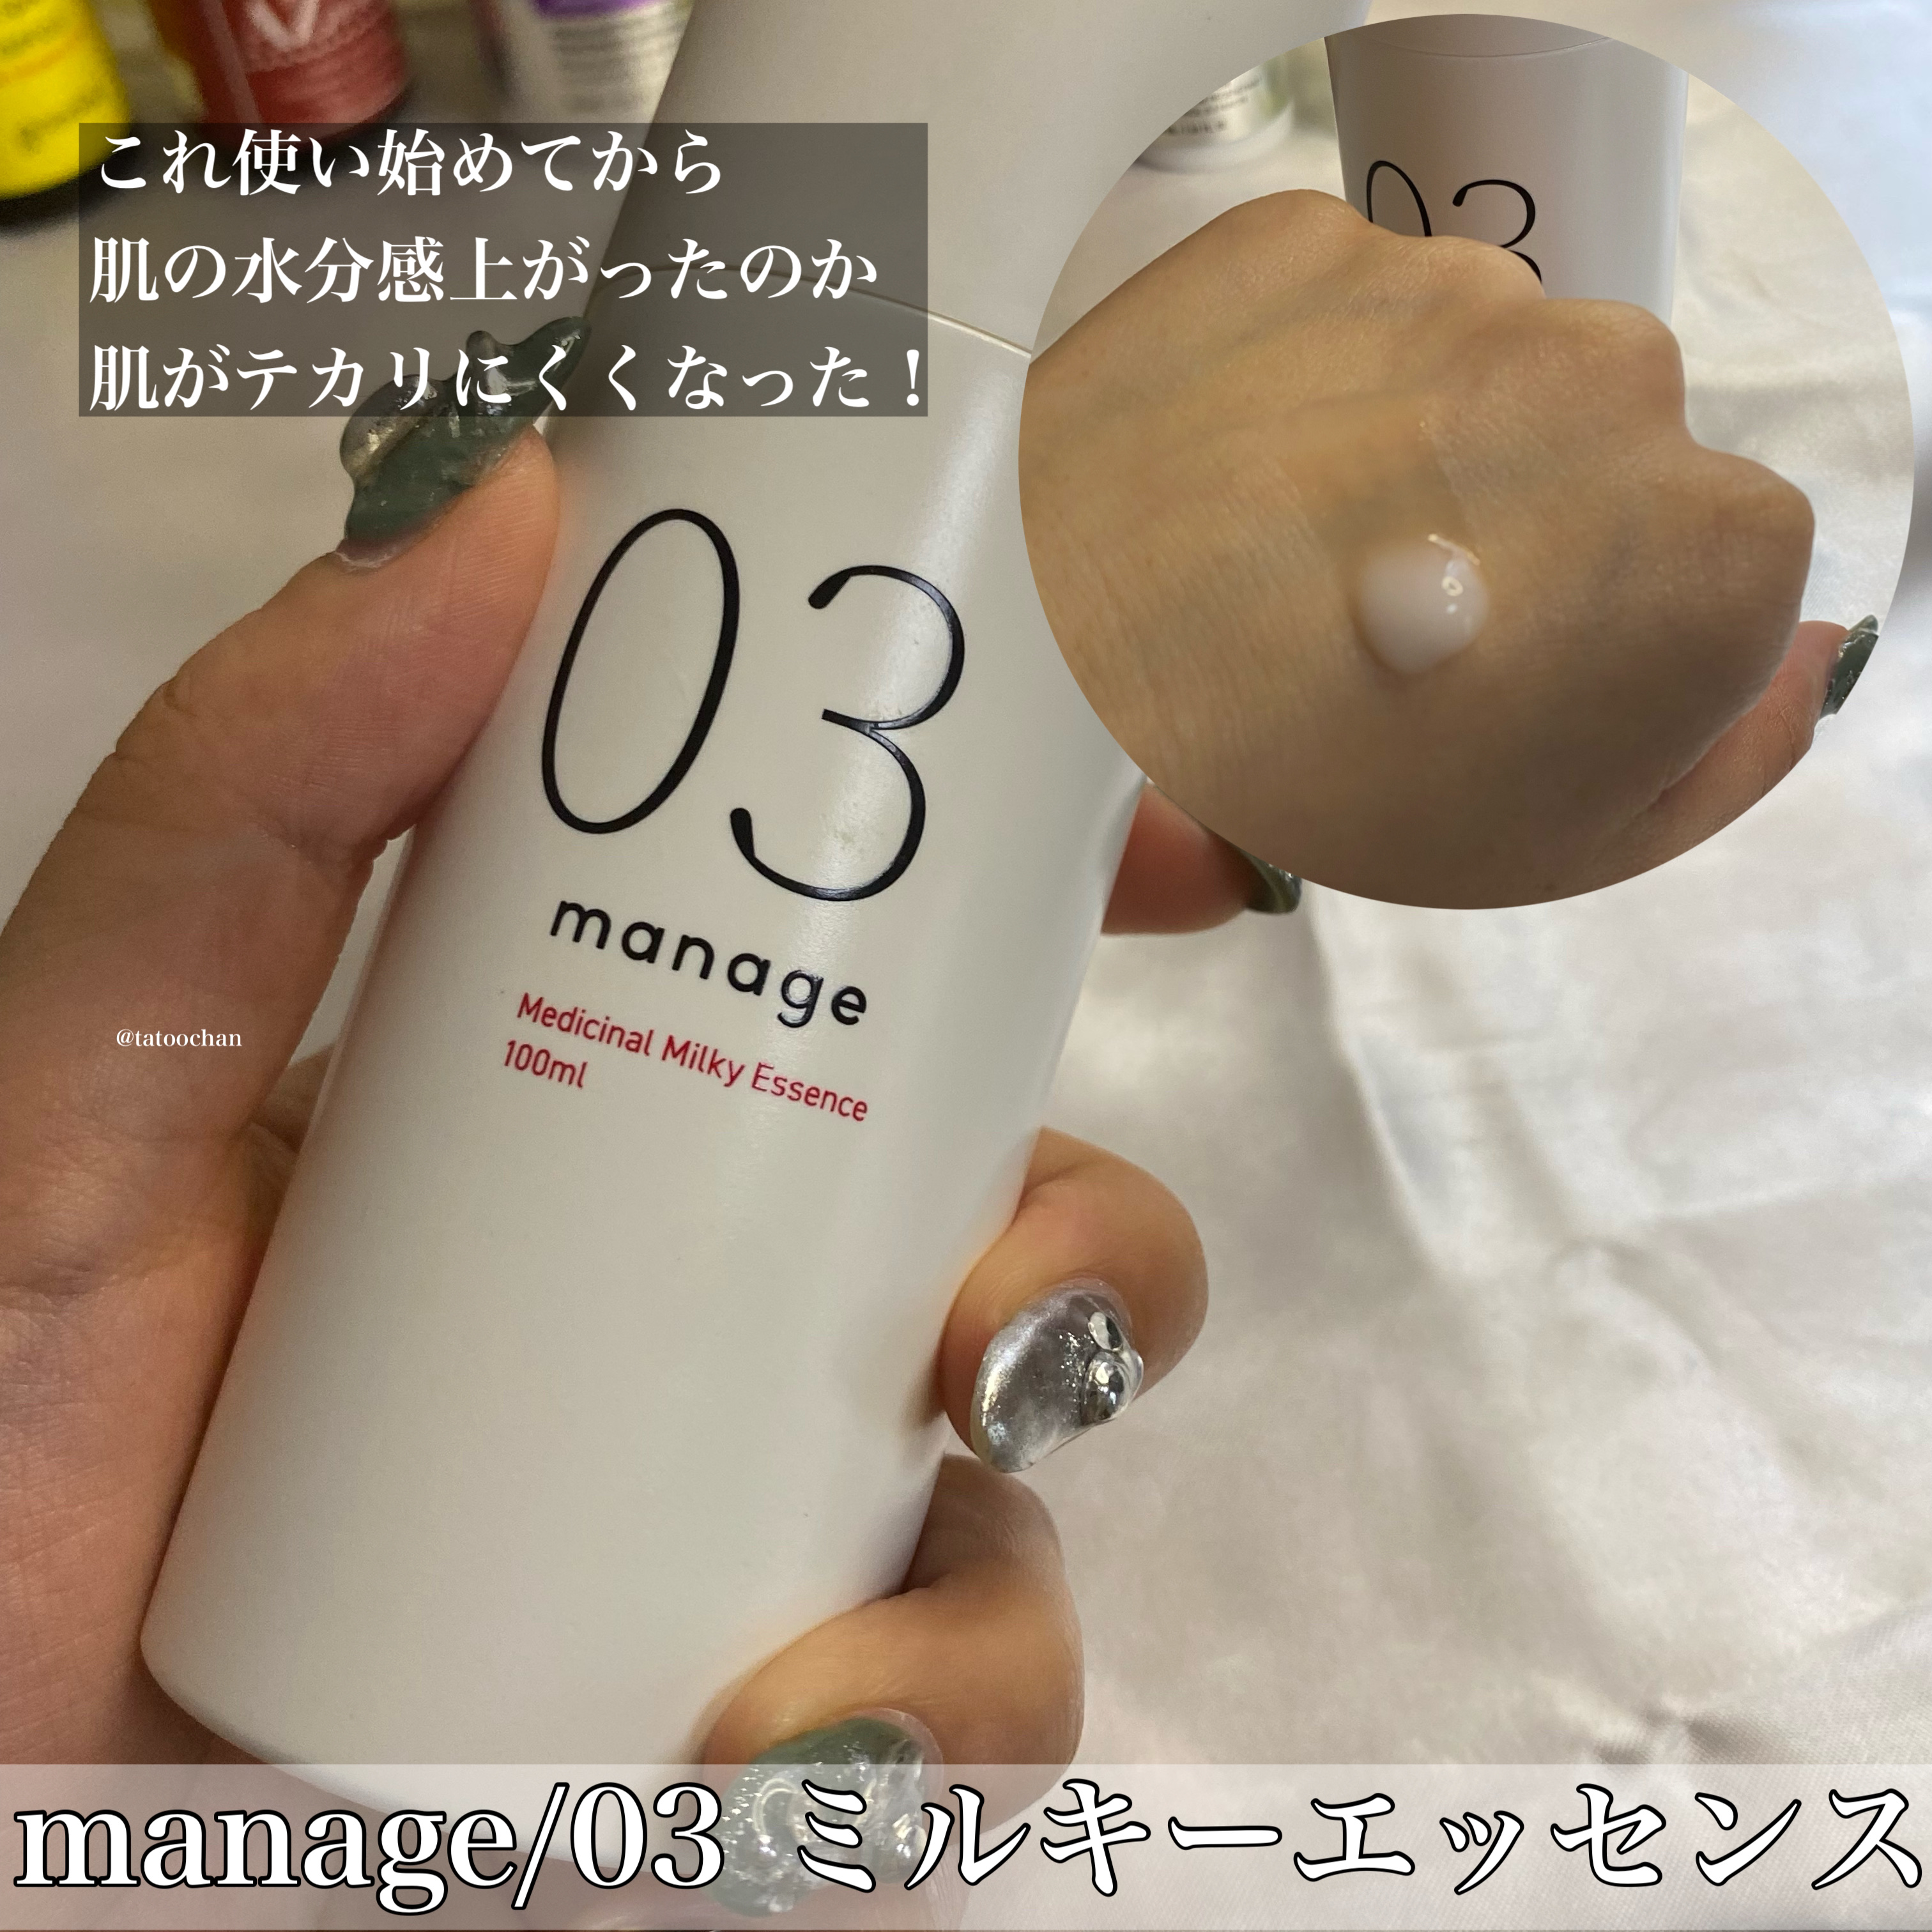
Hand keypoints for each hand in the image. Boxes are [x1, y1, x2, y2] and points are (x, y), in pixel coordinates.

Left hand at [0, 437, 1231, 1829]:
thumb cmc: (11, 1430)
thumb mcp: (94, 1077)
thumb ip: (252, 795)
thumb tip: (515, 512)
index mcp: (621, 1101)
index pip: (895, 968)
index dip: (1072, 889)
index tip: (1174, 843)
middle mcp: (726, 1291)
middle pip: (1021, 1228)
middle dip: (1098, 1247)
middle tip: (995, 1306)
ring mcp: (762, 1513)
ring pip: (1027, 1483)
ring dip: (1008, 1557)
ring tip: (822, 1643)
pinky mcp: (768, 1731)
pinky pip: (955, 1723)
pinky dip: (933, 1741)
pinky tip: (782, 1761)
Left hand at [1022, 189, 1861, 907]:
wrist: (1046, 688)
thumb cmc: (1298, 803)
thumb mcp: (1541, 847)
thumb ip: (1724, 755)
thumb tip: (1798, 668)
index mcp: (1700, 549)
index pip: (1710, 547)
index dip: (1604, 614)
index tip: (1514, 660)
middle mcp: (1608, 384)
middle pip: (1584, 443)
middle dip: (1503, 523)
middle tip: (1376, 616)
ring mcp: (1447, 293)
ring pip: (1462, 360)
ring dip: (1392, 442)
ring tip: (1279, 551)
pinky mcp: (1296, 242)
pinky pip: (1334, 306)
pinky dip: (1289, 382)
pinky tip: (1223, 477)